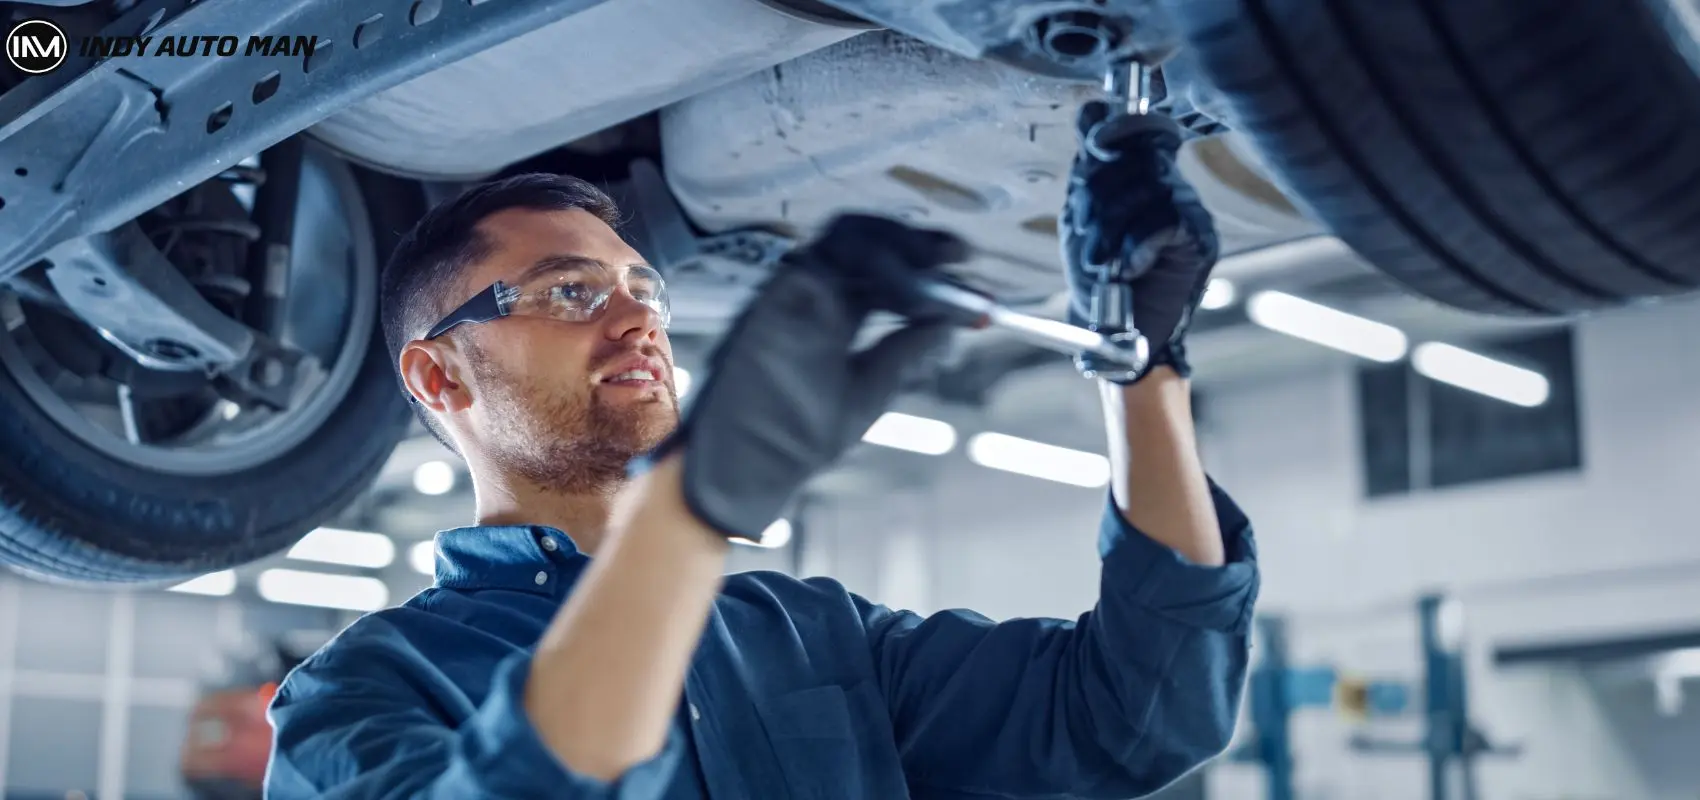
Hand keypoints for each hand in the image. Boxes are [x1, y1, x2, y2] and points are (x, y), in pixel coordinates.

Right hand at [641, 215, 964, 540]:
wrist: (749, 465)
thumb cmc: (798, 436)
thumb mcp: (868, 391)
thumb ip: (905, 352)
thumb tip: (950, 323)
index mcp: (837, 316)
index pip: (884, 272)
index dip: (925, 263)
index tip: (964, 264)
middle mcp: (816, 297)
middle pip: (870, 244)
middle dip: (918, 243)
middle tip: (957, 254)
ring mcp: (794, 293)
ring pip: (848, 239)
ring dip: (897, 247)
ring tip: (933, 269)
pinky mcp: (775, 297)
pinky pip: (823, 259)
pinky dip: (867, 262)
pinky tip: (901, 287)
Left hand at [1060, 100, 1219, 380]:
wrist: (1120, 336)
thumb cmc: (1098, 281)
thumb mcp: (1082, 220)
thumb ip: (1088, 172)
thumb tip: (1091, 112)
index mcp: (1141, 178)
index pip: (1136, 129)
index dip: (1116, 129)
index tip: (1096, 143)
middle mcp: (1170, 186)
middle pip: (1132, 160)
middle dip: (1096, 201)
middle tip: (1086, 243)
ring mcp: (1189, 210)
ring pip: (1145, 190)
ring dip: (1109, 232)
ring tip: (1100, 264)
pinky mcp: (1200, 239)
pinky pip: (1164, 221)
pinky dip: (1136, 247)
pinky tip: (1128, 269)